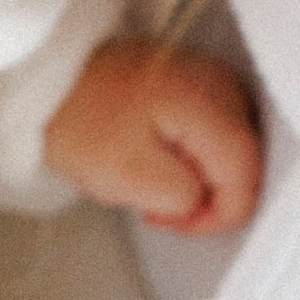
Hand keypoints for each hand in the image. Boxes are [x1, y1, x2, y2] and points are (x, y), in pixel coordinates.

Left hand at [42, 40, 264, 237]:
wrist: (53, 78)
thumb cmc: (80, 117)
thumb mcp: (125, 175)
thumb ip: (181, 197)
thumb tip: (204, 202)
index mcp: (210, 104)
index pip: (246, 182)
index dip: (215, 217)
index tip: (176, 221)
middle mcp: (224, 85)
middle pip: (244, 168)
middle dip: (205, 199)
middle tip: (158, 205)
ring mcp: (215, 81)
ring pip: (231, 157)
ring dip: (198, 180)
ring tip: (151, 177)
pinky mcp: (202, 85)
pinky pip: (217, 138)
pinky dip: (193, 160)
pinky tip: (158, 157)